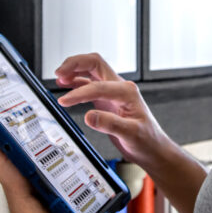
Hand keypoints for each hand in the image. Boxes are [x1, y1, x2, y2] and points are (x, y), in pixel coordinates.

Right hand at [55, 53, 168, 168]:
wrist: (152, 148)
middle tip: (59, 73)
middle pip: (95, 63)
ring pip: (91, 70)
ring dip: (74, 70)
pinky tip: (66, 85)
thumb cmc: (146, 140)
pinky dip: (76, 82)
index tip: (65, 101)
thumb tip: (89, 116)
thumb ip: (109, 124)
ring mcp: (113, 91)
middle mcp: (120, 87)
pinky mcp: (107, 99)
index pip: (98, 85)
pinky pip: (89, 83)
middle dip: (75, 64)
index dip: (79, 93)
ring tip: (59, 77)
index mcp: (127, 91)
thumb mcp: (130, 134)